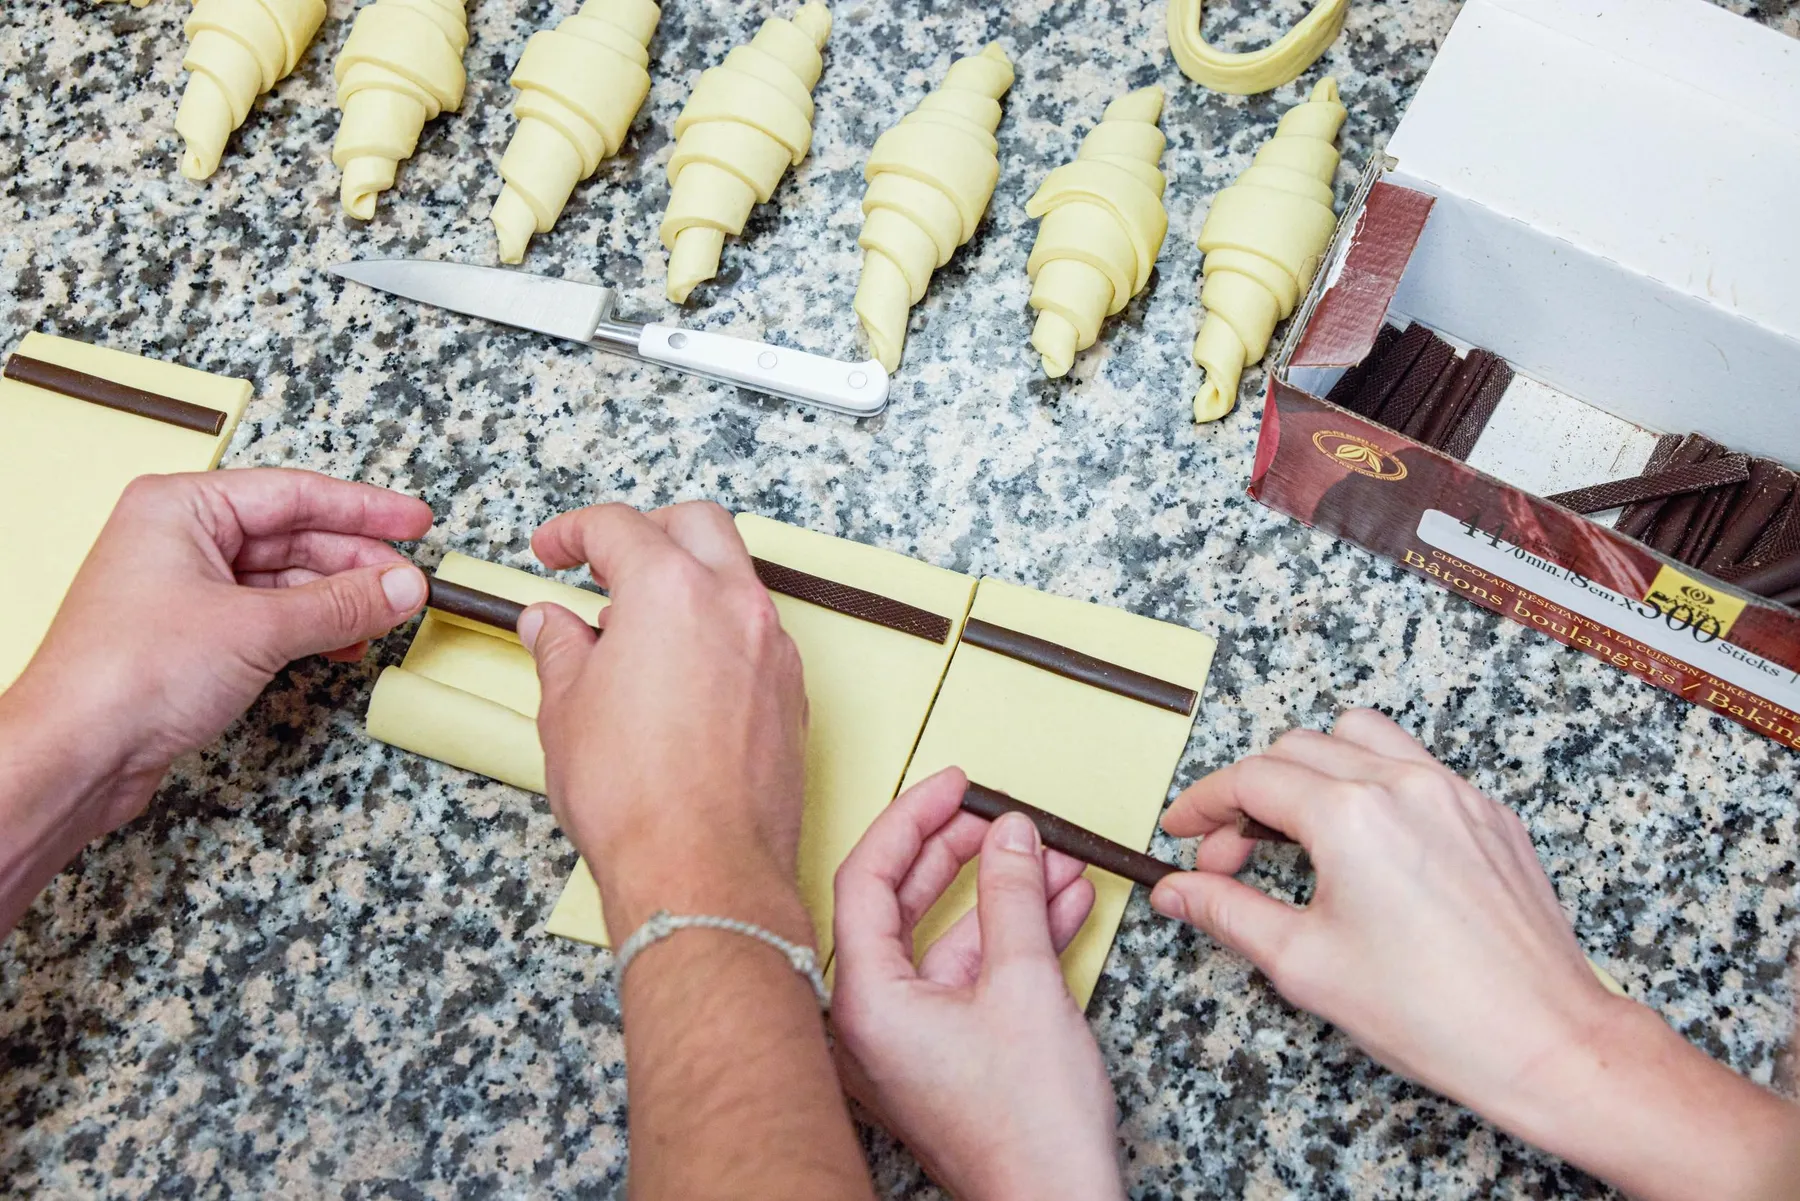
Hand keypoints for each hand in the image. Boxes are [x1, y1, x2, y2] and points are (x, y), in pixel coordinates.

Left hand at [4, 468, 431, 843]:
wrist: (75, 754)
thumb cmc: (128, 675)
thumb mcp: (258, 629)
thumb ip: (340, 604)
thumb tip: (402, 585)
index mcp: (180, 507)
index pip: (294, 494)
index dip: (363, 508)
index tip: (414, 521)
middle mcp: (178, 539)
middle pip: (291, 536)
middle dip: (355, 561)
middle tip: (408, 581)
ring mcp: (182, 588)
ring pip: (282, 579)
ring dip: (336, 599)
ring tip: (386, 615)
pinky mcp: (189, 635)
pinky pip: (266, 616)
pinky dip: (310, 627)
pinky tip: (345, 642)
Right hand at [520, 501, 809, 940]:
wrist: (703, 869)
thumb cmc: (636, 798)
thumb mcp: (567, 709)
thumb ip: (560, 647)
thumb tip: (551, 624)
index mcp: (671, 591)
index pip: (619, 526)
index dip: (572, 530)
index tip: (553, 549)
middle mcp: (735, 605)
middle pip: (697, 524)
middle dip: (647, 530)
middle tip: (604, 562)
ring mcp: (773, 648)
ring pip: (735, 577)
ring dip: (687, 582)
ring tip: (635, 631)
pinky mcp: (792, 692)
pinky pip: (755, 632)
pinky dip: (716, 630)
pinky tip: (679, 673)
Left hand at [830, 768, 1123, 1200]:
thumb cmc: (1028, 1129)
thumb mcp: (1025, 985)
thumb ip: (1013, 896)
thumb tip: (1009, 836)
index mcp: (864, 1002)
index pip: (865, 878)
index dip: (911, 820)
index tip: (952, 785)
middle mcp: (872, 1021)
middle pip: (901, 905)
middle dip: (960, 855)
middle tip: (1000, 816)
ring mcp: (908, 1040)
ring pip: (946, 940)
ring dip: (1004, 896)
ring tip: (1053, 858)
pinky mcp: (946, 1055)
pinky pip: (969, 976)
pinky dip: (1013, 940)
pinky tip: (1061, 905)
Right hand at [1149, 709, 1621, 1129]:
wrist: (1543, 1040)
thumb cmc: (1434, 1013)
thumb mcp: (1304, 964)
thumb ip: (1228, 912)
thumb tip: (1176, 891)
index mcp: (1351, 816)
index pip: (1250, 779)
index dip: (1202, 803)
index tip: (1183, 832)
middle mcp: (1404, 785)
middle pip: (1296, 750)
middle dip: (1247, 798)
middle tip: (1229, 859)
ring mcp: (1454, 793)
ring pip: (1359, 737)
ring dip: (1311, 769)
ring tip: (1295, 829)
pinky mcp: (1489, 815)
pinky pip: (1416, 766)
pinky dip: (1372, 785)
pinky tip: (1366, 845)